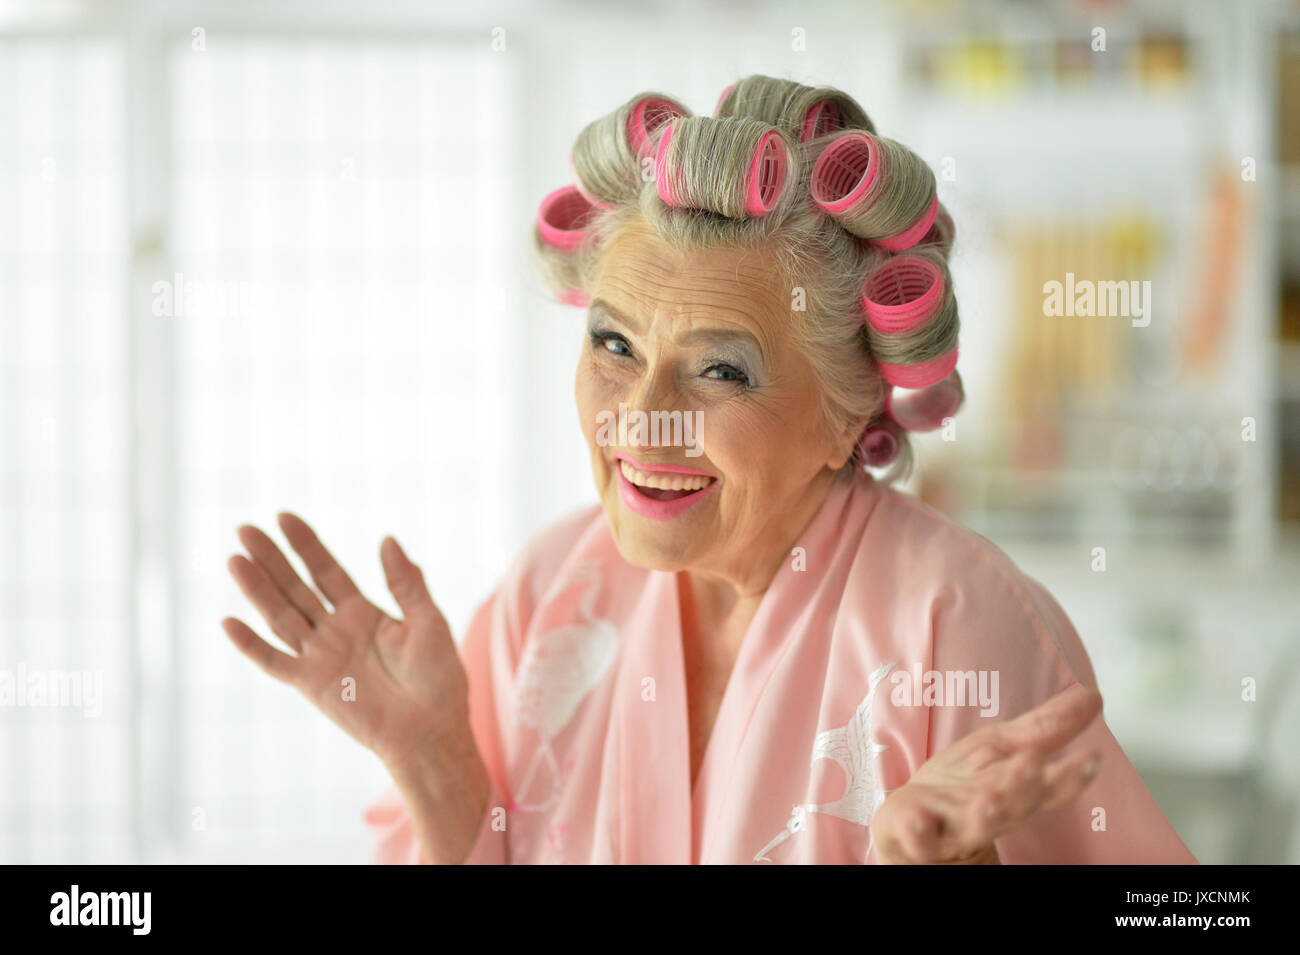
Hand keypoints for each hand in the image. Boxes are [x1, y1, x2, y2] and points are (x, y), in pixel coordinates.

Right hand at [222, 512, 475, 772]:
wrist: (432, 731)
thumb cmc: (438, 679)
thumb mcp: (428, 621)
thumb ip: (406, 583)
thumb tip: (387, 538)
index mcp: (363, 613)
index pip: (326, 571)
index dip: (306, 545)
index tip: (283, 517)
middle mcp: (336, 631)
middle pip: (296, 588)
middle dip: (272, 559)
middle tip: (245, 529)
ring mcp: (321, 657)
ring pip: (281, 616)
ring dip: (257, 590)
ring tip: (235, 560)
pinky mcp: (312, 685)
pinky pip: (276, 662)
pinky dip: (252, 645)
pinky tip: (229, 622)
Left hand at [872, 684, 1103, 864]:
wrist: (911, 823)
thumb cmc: (964, 784)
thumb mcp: (1004, 748)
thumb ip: (1046, 728)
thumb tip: (1093, 695)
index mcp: (1015, 791)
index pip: (1049, 785)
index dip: (1070, 775)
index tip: (1092, 756)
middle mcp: (993, 814)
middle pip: (1015, 804)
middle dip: (1026, 787)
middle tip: (1033, 764)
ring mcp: (955, 828)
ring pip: (976, 825)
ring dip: (986, 813)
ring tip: (991, 798)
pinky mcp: (918, 837)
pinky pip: (920, 839)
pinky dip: (920, 832)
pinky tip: (919, 822)